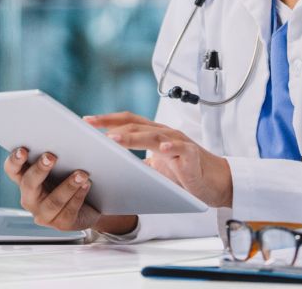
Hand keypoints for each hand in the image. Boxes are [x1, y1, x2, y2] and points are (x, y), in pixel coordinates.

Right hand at [3, 147, 137, 234]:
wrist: (93, 203)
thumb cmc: (72, 175)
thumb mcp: (63, 162)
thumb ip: (58, 149)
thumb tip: (64, 130)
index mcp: (25, 179)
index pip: (12, 169)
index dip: (15, 160)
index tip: (23, 149)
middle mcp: (30, 198)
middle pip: (29, 184)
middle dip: (40, 170)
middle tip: (51, 156)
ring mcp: (44, 214)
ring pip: (53, 202)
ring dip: (67, 185)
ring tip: (82, 173)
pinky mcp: (61, 224)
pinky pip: (69, 211)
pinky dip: (79, 196)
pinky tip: (87, 184)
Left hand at [83, 112, 231, 207]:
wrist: (216, 182)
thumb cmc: (185, 172)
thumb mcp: (156, 167)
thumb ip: (137, 163)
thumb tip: (112, 166)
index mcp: (155, 134)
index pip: (128, 121)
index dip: (107, 120)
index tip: (86, 121)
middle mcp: (165, 133)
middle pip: (136, 125)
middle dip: (111, 125)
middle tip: (90, 128)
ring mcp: (179, 142)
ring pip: (153, 135)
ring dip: (132, 137)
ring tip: (114, 139)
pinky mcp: (192, 155)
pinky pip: (181, 148)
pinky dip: (171, 147)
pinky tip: (162, 149)